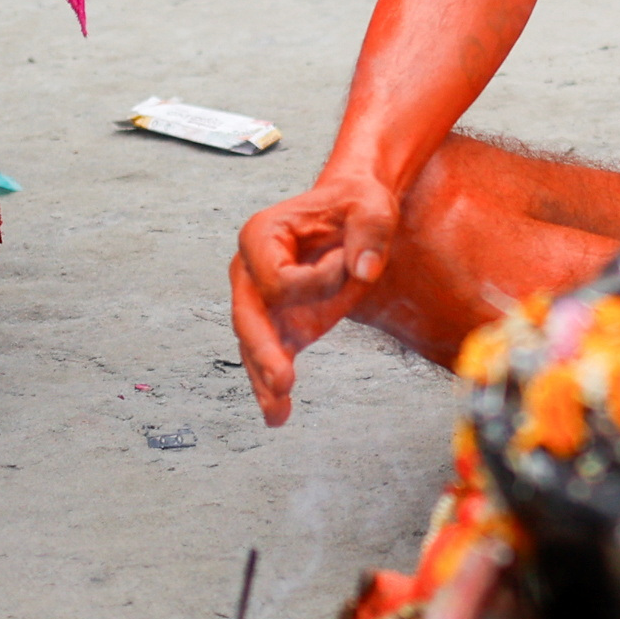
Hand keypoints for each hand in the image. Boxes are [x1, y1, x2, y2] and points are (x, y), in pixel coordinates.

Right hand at [229, 173, 402, 424]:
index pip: (279, 278)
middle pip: (248, 317)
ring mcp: (262, 299)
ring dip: (264, 379)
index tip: (351, 265)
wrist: (352, 211)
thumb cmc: (354, 204)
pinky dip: (272, 385)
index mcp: (262, 236)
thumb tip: (364, 269)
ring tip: (277, 411)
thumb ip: (369, 232)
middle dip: (263, 351)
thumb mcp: (371, 206)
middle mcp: (251, 269)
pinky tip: (279, 414)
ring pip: (253, 345)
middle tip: (283, 379)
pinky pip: (271, 356)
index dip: (318, 281)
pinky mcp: (281, 321)